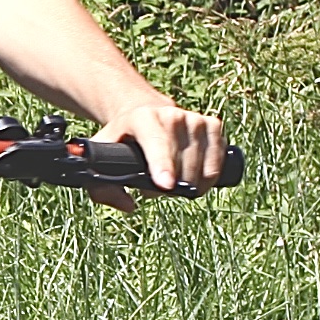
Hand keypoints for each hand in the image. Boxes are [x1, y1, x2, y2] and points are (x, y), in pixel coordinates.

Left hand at [98, 97, 230, 193]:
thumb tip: (129, 206)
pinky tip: (196, 181)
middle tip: (157, 189)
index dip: (162, 164)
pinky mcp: (212, 125)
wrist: (145, 113)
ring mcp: (195, 119)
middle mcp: (172, 114)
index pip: (156, 142)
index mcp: (143, 117)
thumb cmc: (123, 139)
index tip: (165, 185)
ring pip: (201, 165)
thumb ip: (101, 185)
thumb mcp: (103, 155)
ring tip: (173, 184)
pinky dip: (208, 178)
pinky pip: (217, 161)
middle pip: (182, 161)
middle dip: (172, 186)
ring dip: (190, 185)